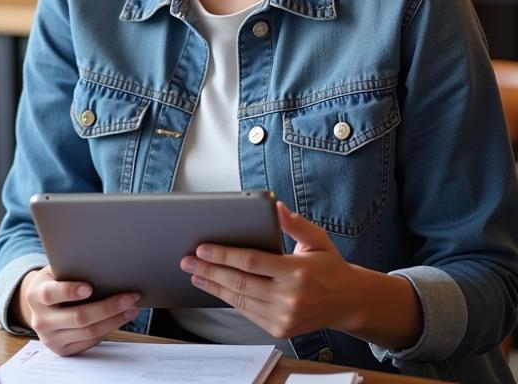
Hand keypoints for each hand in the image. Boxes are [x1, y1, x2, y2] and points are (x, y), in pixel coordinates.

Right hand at [16, 267, 140, 355]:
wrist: (39, 306)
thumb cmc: (53, 282)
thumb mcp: (53, 272)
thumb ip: (68, 271)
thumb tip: (100, 265)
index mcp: (35, 295)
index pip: (50, 294)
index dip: (70, 291)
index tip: (89, 287)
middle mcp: (40, 320)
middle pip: (77, 317)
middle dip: (107, 307)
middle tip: (128, 297)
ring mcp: (51, 339)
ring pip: (88, 332)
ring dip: (114, 320)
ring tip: (131, 308)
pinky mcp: (62, 350)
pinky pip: (90, 342)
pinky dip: (108, 329)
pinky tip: (120, 318)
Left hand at [179, 201, 359, 338]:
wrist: (348, 302)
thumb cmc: (329, 266)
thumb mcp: (317, 239)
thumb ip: (295, 223)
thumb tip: (275, 206)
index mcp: (297, 271)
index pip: (252, 262)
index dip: (224, 254)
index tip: (202, 247)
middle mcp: (290, 297)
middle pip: (240, 282)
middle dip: (210, 270)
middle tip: (187, 260)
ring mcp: (285, 317)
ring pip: (240, 300)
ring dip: (214, 286)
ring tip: (195, 273)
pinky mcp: (280, 329)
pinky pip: (248, 312)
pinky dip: (229, 299)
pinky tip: (215, 287)